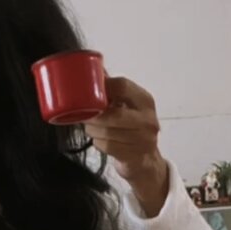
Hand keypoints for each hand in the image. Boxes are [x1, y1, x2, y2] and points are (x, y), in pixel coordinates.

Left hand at [84, 74, 168, 215]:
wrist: (146, 161)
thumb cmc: (133, 129)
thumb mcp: (128, 106)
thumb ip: (112, 90)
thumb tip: (90, 68)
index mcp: (145, 101)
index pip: (122, 86)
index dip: (102, 87)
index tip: (88, 91)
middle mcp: (147, 119)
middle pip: (112, 113)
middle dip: (93, 115)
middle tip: (82, 114)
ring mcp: (143, 139)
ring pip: (107, 132)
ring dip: (93, 129)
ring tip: (90, 127)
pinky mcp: (134, 155)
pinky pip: (107, 146)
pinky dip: (98, 142)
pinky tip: (99, 140)